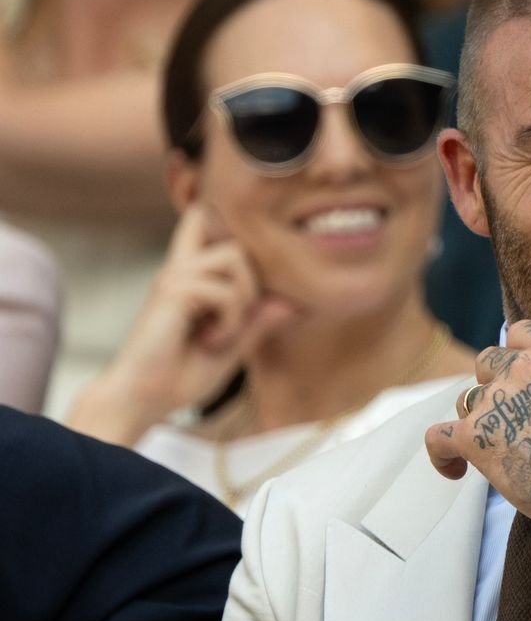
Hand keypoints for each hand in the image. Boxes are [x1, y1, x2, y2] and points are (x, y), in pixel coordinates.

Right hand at [70, 204, 298, 443]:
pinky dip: (230, 320)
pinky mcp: (172, 293)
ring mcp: (175, 277)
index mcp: (191, 276)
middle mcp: (181, 269)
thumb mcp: (234, 345)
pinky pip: (224, 291)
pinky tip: (211, 340)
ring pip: (235, 256)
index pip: (202, 220)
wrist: (144, 400)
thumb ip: (259, 321)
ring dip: (242, 299)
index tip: (246, 262)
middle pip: (236, 241)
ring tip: (222, 332)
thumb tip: (296, 303)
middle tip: (237, 320)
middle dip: (253, 282)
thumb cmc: (182, 374)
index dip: (227, 223)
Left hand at [426, 303, 530, 535]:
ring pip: (466, 399)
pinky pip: (438, 438)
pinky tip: (456, 469)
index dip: (522, 357)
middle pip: (488, 362)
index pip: (517, 333)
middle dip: (498, 386)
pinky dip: (441, 454)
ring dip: (478, 418)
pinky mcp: (475, 439)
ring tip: (502, 446)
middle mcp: (521, 366)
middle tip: (522, 420)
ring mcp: (495, 402)